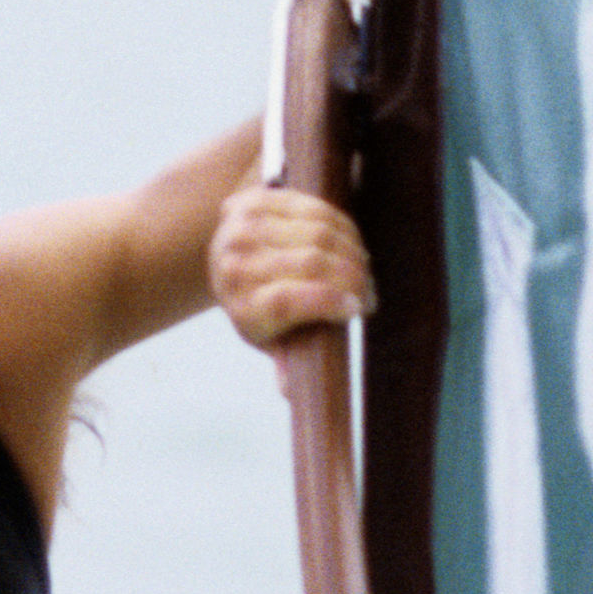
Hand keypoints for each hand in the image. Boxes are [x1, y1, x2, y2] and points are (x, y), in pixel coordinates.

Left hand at [208, 185, 375, 371]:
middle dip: (352, 275)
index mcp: (243, 306)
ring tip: (363, 266)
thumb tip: (292, 393)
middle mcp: (236, 264)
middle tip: (368, 290)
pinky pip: (312, 207)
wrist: (224, 262)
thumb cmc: (259, 309)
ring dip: (352, 249)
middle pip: (311, 262)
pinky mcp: (254, 200)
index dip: (330, 300)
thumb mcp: (270, 341)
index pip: (289, 299)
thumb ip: (287, 363)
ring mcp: (242, 229)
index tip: (359, 306)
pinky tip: (350, 241)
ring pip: (318, 231)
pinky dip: (340, 224)